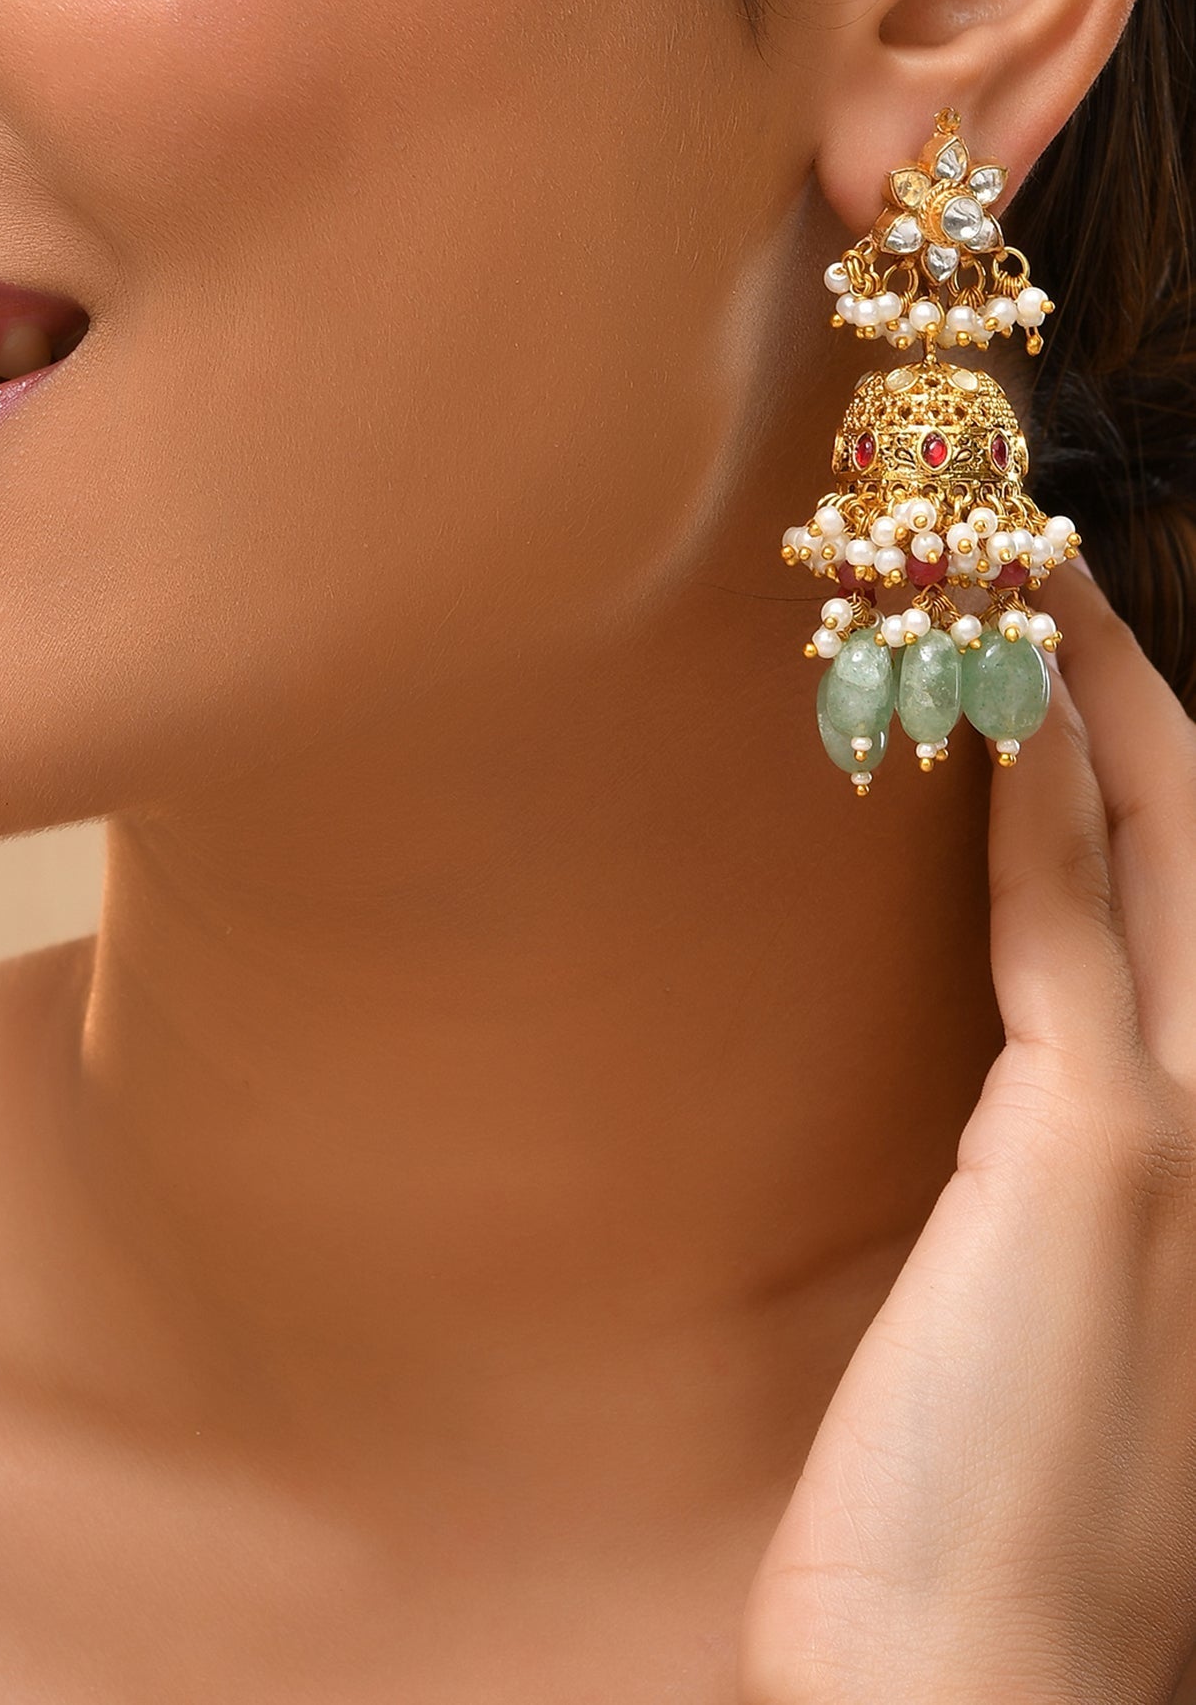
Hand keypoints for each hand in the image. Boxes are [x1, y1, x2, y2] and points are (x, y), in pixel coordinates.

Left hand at [740, 566, 1195, 1704]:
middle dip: (1142, 687)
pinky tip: (984, 696)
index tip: (1087, 658)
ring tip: (1011, 566)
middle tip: (1050, 551)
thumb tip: (1024, 1078)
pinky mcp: (1100, 1154)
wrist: (989, 1696)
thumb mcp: (1068, 1319)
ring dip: (1086, 694)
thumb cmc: (1011, 1524)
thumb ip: (1072, 1176)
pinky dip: (1029, 794)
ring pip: (1159, 849)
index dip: (1158, 766)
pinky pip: (1061, 924)